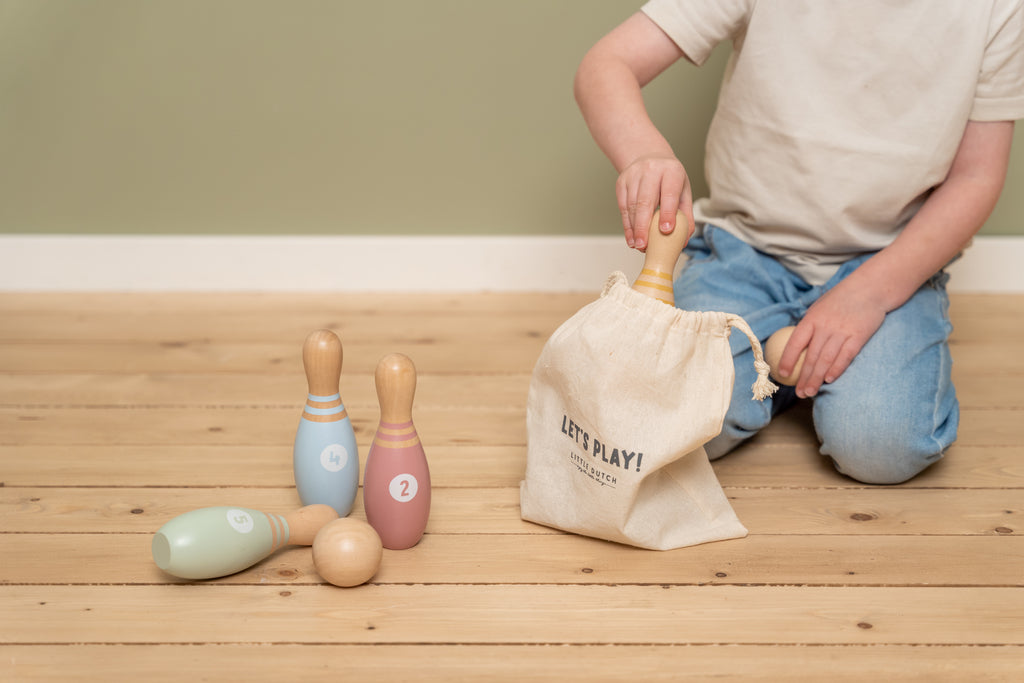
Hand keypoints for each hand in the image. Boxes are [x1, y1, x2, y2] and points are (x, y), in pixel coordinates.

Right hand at [615, 155, 693, 250]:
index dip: (667, 213)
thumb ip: (685, 214)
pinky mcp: (621, 182)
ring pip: (631, 206)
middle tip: (644, 245)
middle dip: (644, 226)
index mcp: (671, 171)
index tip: (666, 231)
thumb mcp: (683, 191)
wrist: (649, 157)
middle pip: (645, 201)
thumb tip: (683, 239)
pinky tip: (631, 238)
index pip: (669, 193)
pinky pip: (623, 207)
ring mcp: (633, 175)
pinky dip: (627, 225)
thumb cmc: (669, 178)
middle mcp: (651, 170)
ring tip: (639, 245)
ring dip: (634, 229)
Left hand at [779, 281, 886, 397]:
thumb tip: (795, 346)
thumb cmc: (840, 300)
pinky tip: (829, 380)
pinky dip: (837, 369)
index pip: (795, 342)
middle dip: (803, 377)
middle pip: (811, 356)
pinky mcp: (859, 335)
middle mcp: (825, 326)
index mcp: (812, 318)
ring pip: (826, 359)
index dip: (787, 359)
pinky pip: (846, 356)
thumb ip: (809, 326)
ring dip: (817, 378)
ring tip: (810, 392)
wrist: (870, 288)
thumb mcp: (819, 307)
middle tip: (799, 393)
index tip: (782, 374)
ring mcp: (842, 331)